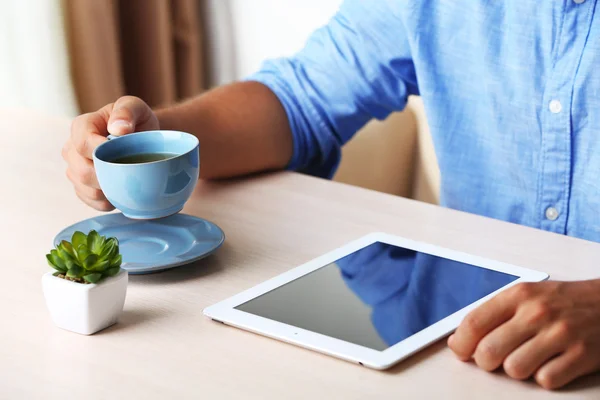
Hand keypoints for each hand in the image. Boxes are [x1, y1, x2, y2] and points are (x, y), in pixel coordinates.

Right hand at [62, 96, 158, 209]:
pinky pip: (91, 201)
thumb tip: (118, 129)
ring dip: (109, 190)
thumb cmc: (137, 121)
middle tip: (131, 172)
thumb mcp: (136, 107)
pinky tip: (121, 191)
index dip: (100, 152)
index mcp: (81, 126)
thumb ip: (126, 111)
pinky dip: (108, 201)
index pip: (82, 143)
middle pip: (81, 171)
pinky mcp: (82, 187)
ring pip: (85, 189)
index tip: (122, 155)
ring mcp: (75, 169)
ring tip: (128, 180)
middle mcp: (72, 149)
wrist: (142, 139)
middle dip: (107, 175)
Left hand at [448, 279, 599, 389]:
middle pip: (489, 351)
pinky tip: (551, 363)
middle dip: (487, 362)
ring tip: (529, 358)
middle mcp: (537, 312)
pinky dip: (545, 377)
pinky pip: (546, 380)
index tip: (461, 351)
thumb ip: (495, 314)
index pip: (474, 323)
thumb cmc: (565, 301)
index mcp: (519, 295)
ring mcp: (560, 334)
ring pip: (514, 369)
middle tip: (496, 359)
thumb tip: (462, 340)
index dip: (461, 343)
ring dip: (518, 370)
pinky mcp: (582, 355)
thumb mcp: (528, 295)